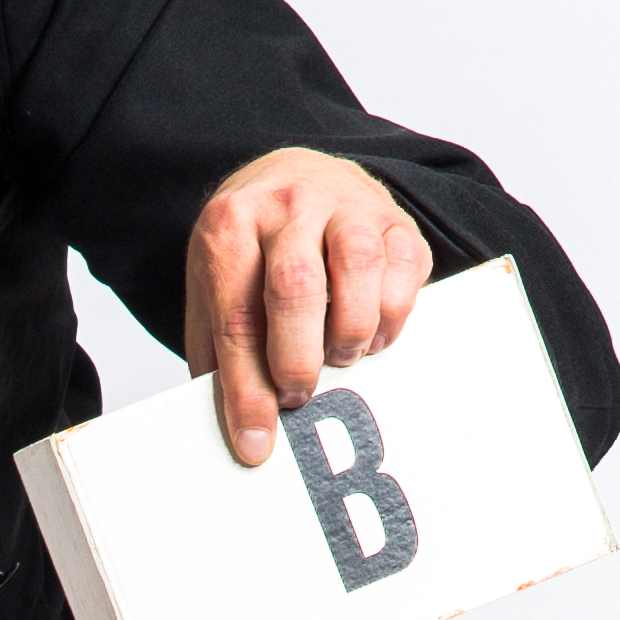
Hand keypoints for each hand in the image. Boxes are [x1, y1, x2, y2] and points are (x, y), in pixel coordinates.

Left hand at [184, 150, 432, 463]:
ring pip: (358, 267)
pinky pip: (405, 266)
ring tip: (340, 358)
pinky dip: (392, 314)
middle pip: (297, 286)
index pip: (238, 318)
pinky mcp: (393, 216)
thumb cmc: (252, 252)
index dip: (248, 391)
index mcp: (230, 226)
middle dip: (298, 360)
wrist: (291, 176)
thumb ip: (222, 355)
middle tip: (299, 396)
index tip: (257, 444)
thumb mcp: (214, 291)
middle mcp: (288, 205)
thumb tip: (244, 435)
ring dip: (351, 332)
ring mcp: (345, 203)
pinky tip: (373, 333)